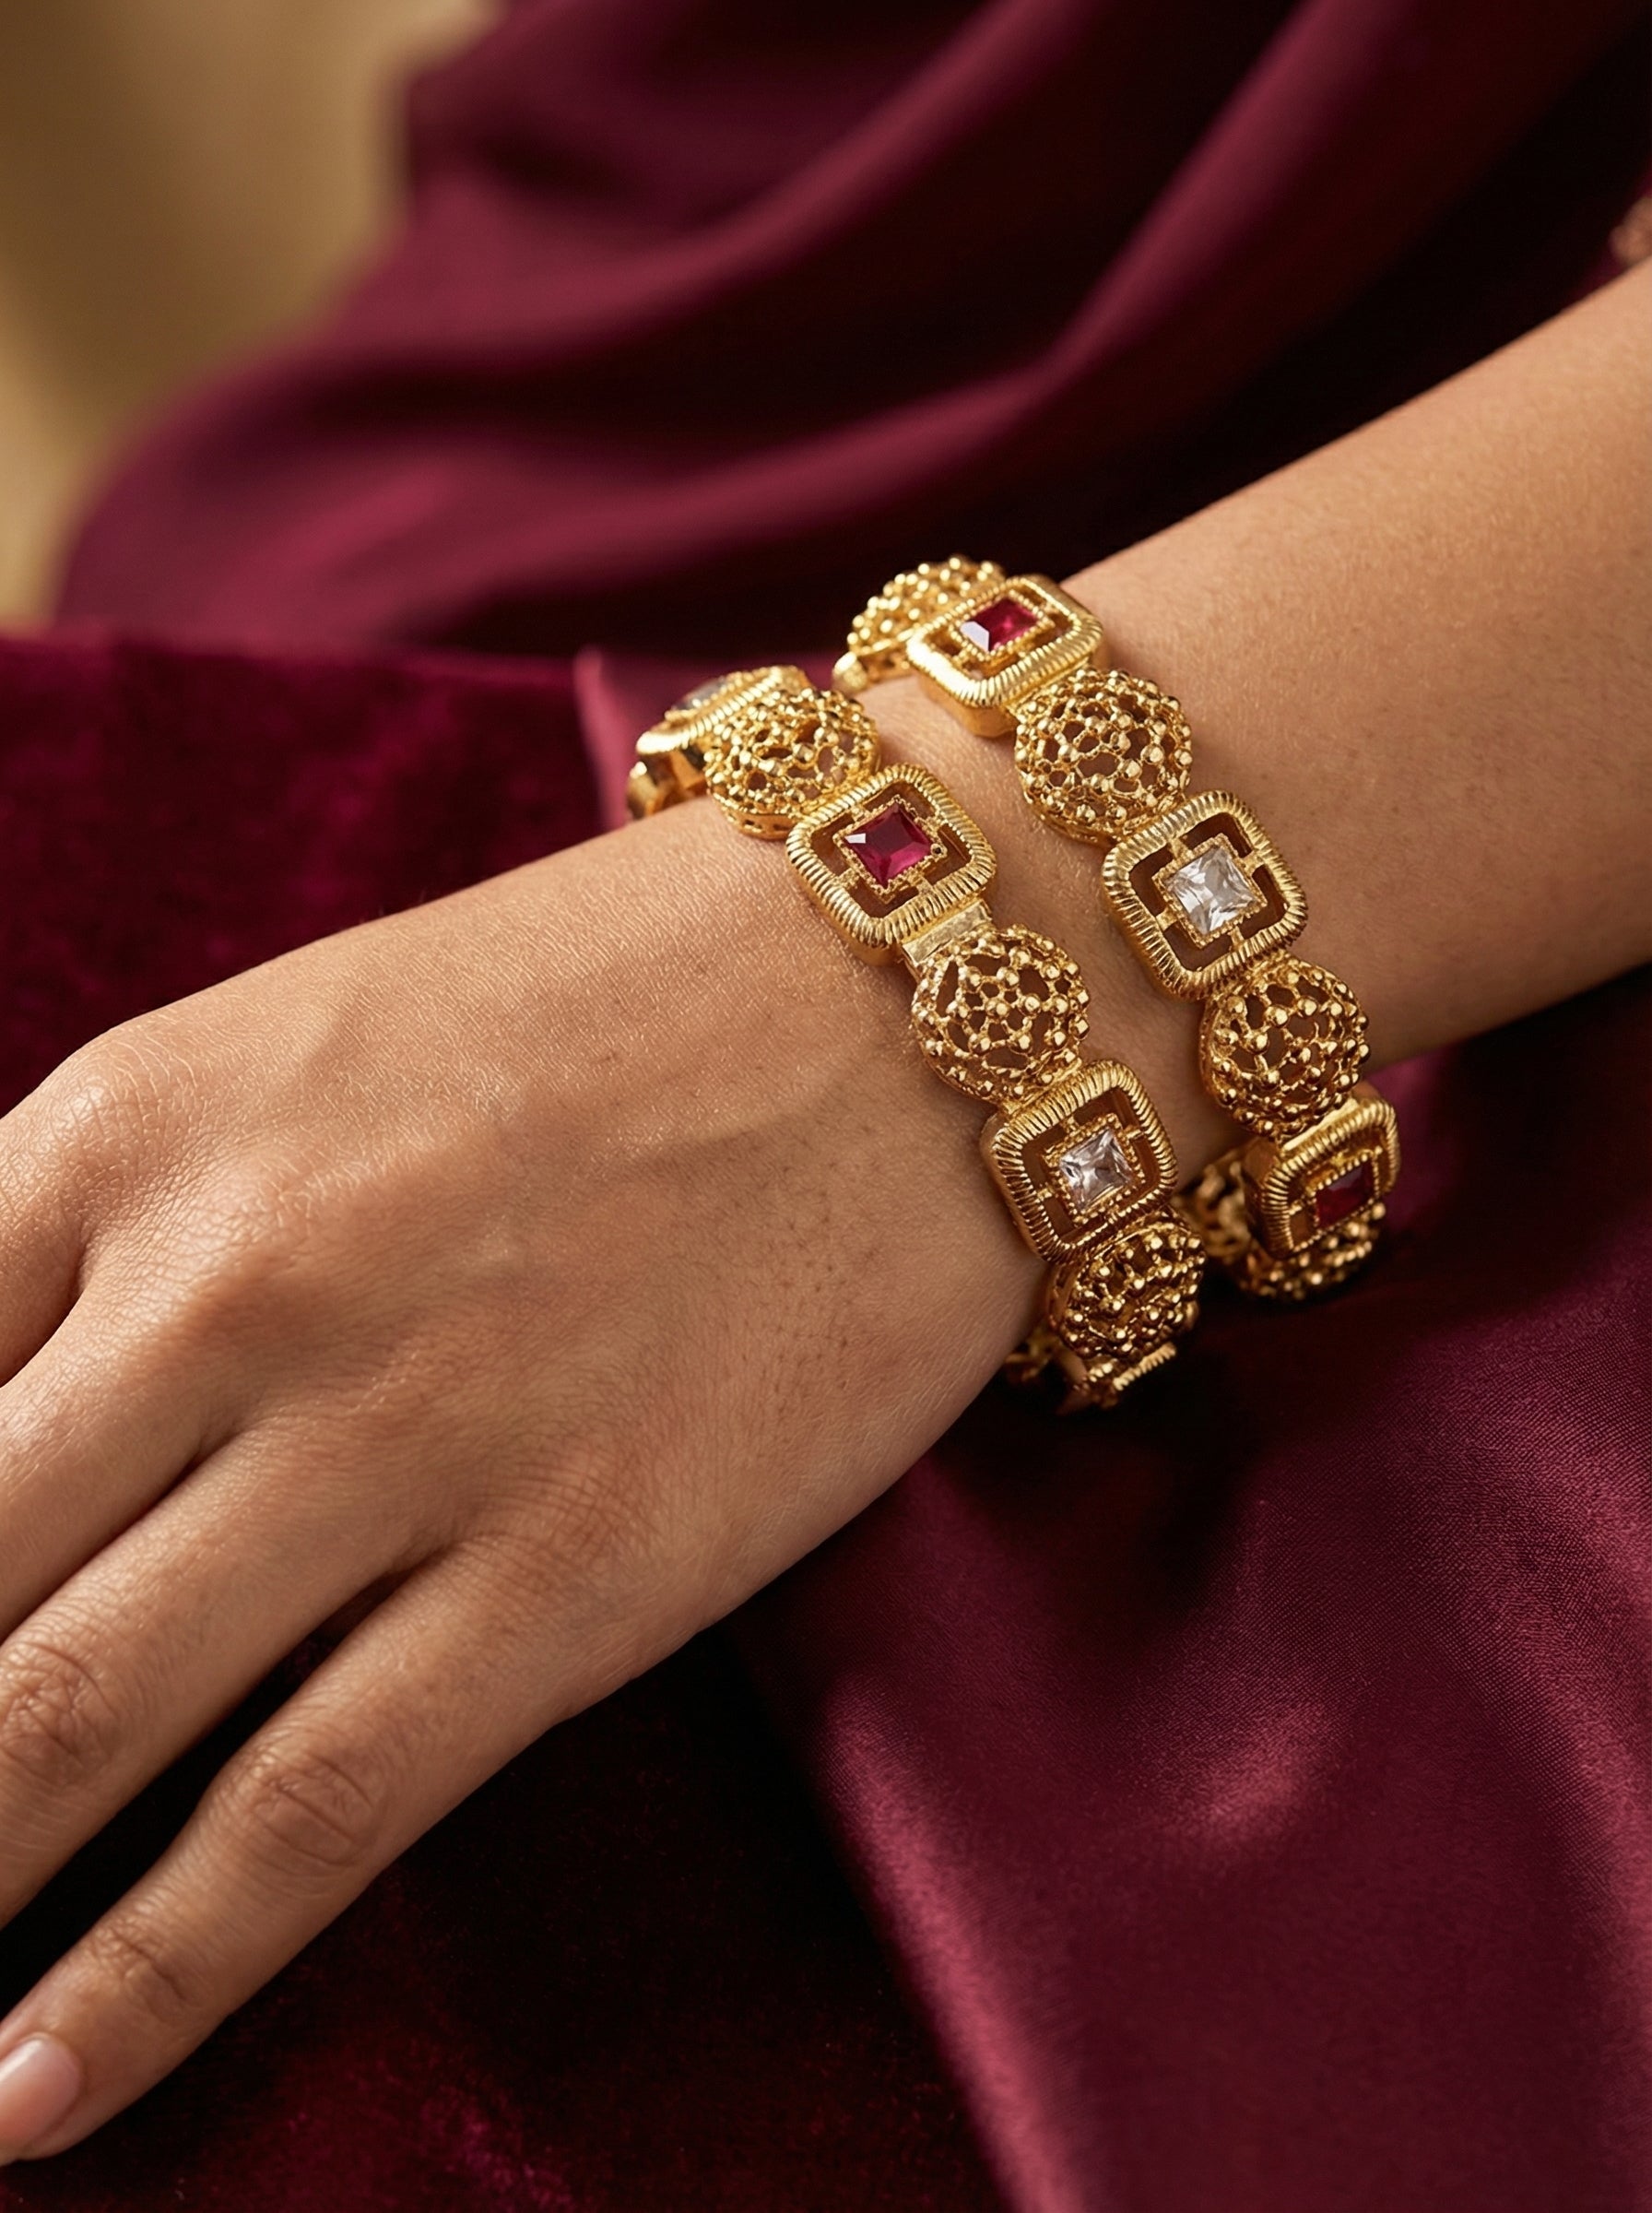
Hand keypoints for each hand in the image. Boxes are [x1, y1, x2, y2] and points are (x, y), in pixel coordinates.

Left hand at [0, 794, 1039, 2159]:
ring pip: (58, 1719)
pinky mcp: (567, 1569)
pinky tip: (28, 2100)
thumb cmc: (599, 1005)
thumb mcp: (285, 1051)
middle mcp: (228, 1278)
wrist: (913, 990)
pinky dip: (134, 1985)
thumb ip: (97, 1237)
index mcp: (126, 1126)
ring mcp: (398, 1431)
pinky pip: (301, 1812)